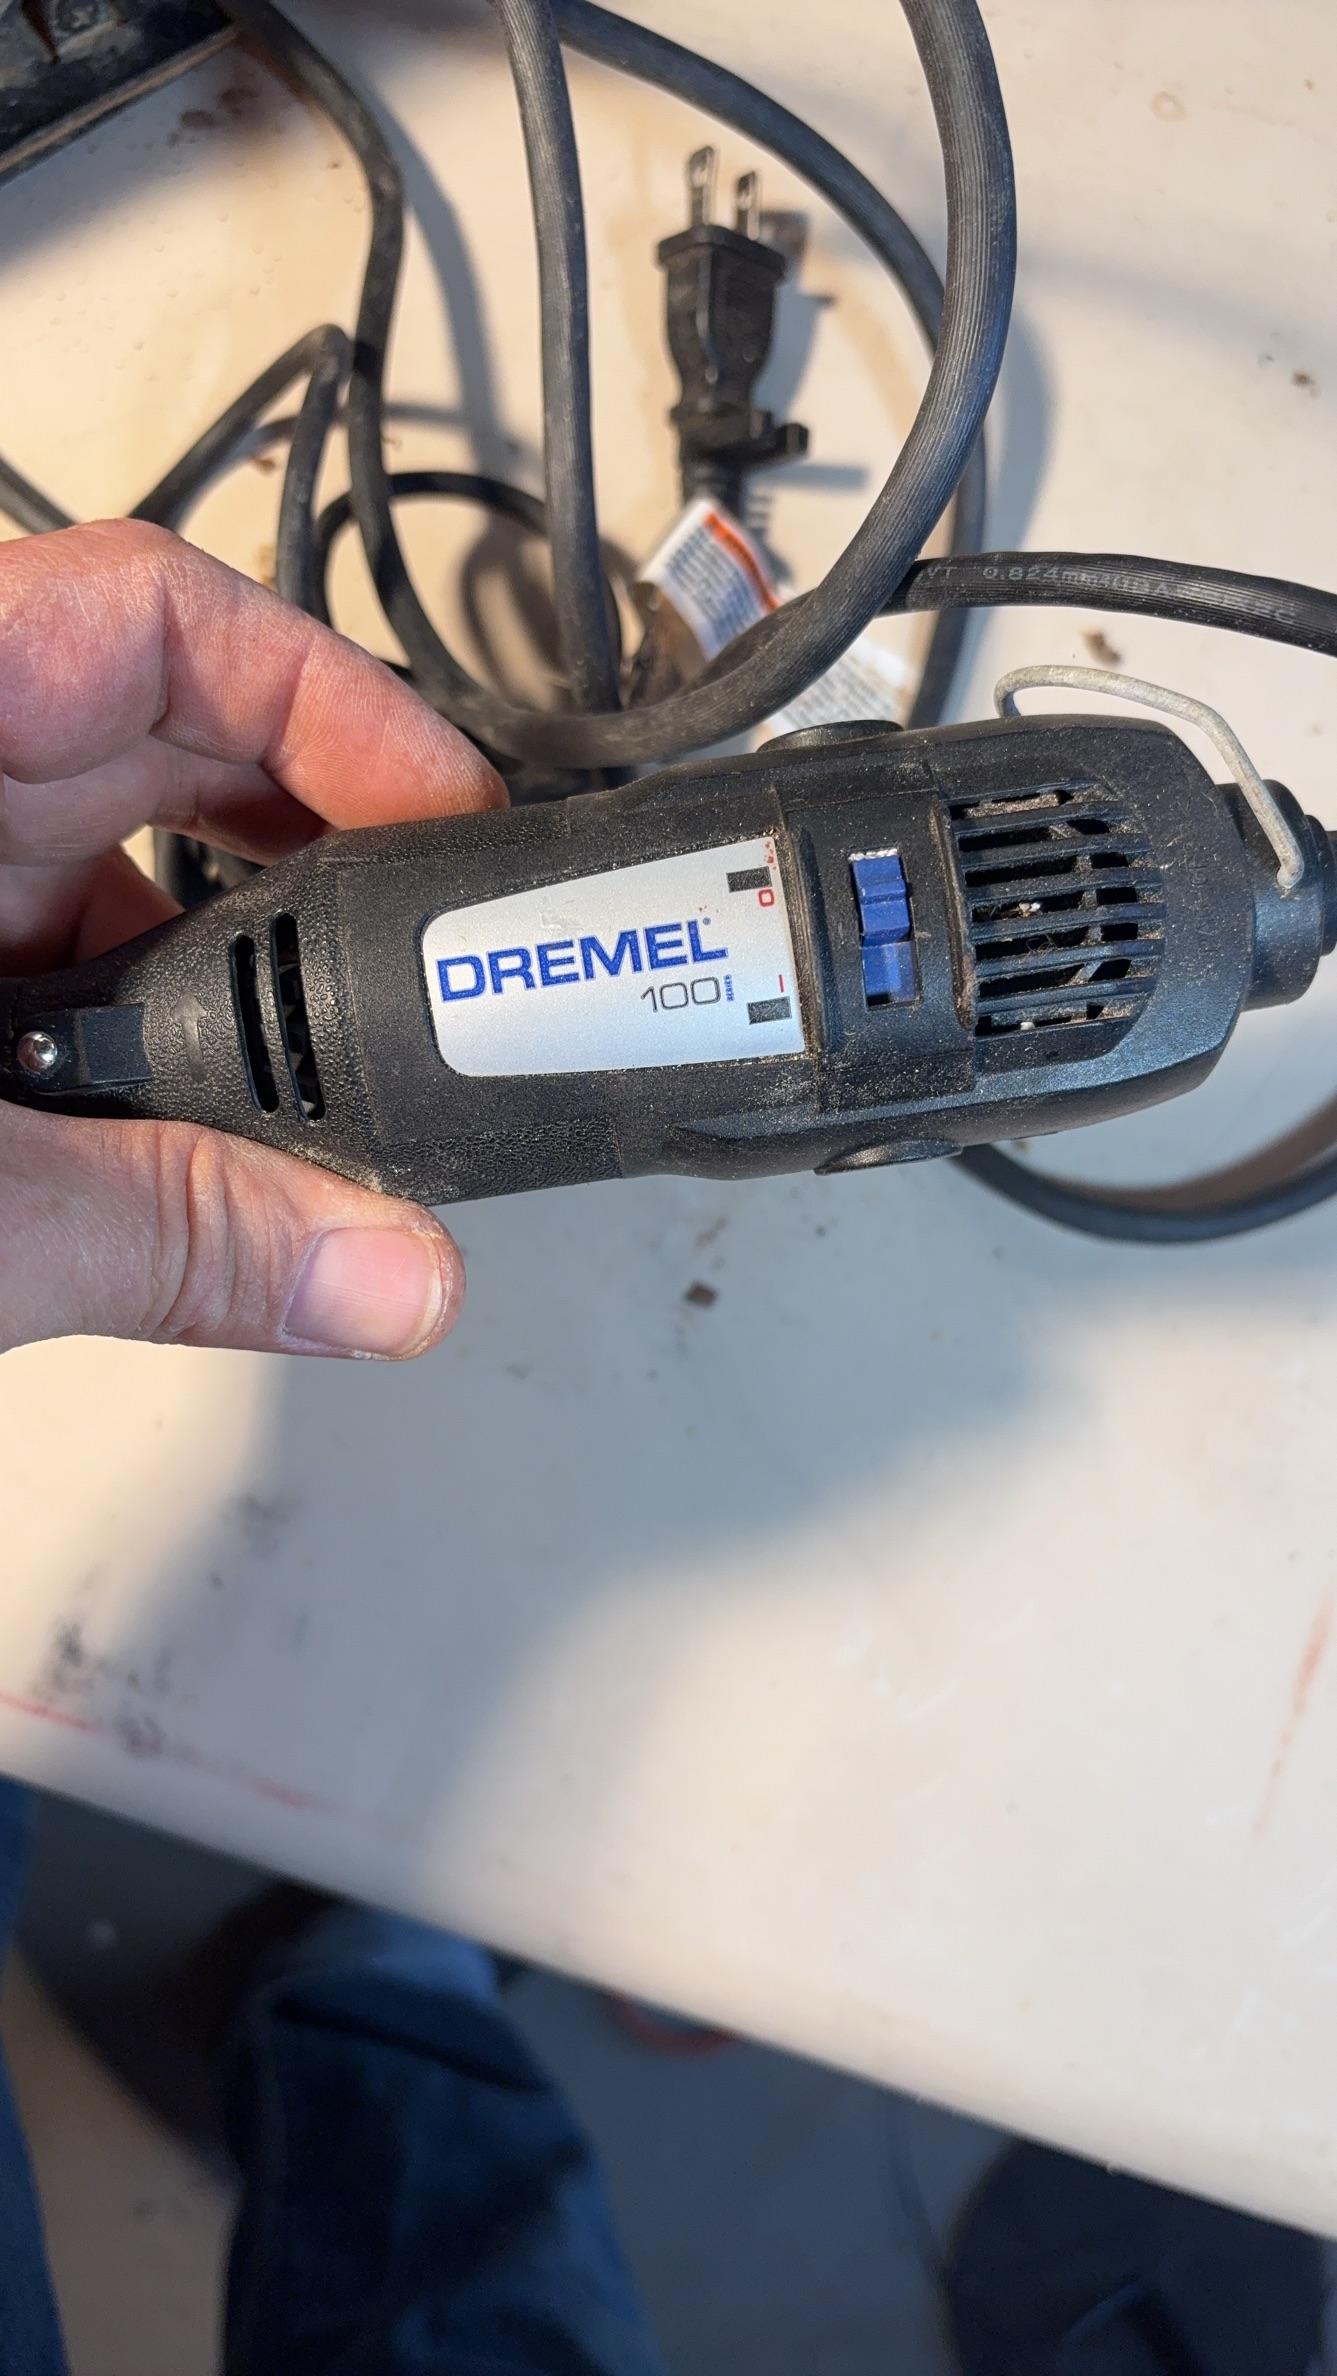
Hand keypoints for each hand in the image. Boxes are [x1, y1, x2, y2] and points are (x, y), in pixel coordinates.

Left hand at [0, 519, 505, 1359]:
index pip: (154, 612)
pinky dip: (148, 1037)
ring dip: (232, 978)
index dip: (328, 694)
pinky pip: (57, 957)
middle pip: (164, 741)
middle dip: (314, 861)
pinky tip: (191, 1136)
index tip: (438, 820)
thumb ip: (168, 1232)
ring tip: (324, 1078)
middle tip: (427, 959)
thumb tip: (382, 1271)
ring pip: (112, 870)